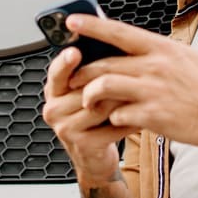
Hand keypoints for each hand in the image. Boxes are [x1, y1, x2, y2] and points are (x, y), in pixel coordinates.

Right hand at [42, 45, 137, 186]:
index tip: (74, 51)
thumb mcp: (84, 91)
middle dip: (112, 81)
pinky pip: (112, 126)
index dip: (65, 62)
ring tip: (142, 92)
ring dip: (125, 99)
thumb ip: (89, 71)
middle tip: (134, 72)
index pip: (56, 72)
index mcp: (54, 90)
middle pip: (85, 88)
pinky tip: (143, 115)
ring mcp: (66, 128)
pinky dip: (131, 119)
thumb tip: (105, 40)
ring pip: (101, 106)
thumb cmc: (93, 117)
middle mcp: (54, 109)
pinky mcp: (83, 145)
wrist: (93, 156)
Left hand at [66, 15, 197, 148]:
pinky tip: (115, 121)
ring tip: (88, 103)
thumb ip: (158, 50)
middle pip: (104, 63)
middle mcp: (155, 66)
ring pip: (105, 86)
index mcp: (161, 48)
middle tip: (70, 78)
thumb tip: (134, 44)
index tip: (71, 21)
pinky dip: (112, 118)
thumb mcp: (185, 56)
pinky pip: (118, 114)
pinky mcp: (153, 115)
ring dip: (90, 95)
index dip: (91, 25)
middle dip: (80, 71)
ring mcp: (153, 90)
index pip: (118, 32)